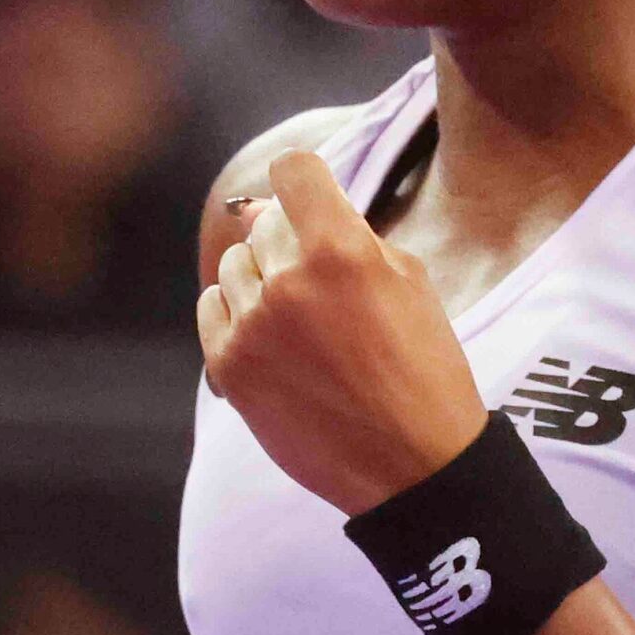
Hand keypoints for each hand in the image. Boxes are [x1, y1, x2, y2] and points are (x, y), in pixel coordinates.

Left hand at [197, 151, 488, 514]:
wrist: (413, 465)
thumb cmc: (424, 368)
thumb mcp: (410, 281)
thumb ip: (345, 231)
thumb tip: (262, 207)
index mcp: (342, 250)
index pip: (292, 169)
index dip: (306, 181)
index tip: (315, 203)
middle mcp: (289, 280)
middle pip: (266, 222)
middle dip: (294, 242)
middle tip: (328, 289)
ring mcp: (252, 326)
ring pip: (235, 264)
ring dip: (264, 279)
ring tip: (304, 323)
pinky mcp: (228, 366)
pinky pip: (211, 308)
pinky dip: (237, 314)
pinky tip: (275, 341)